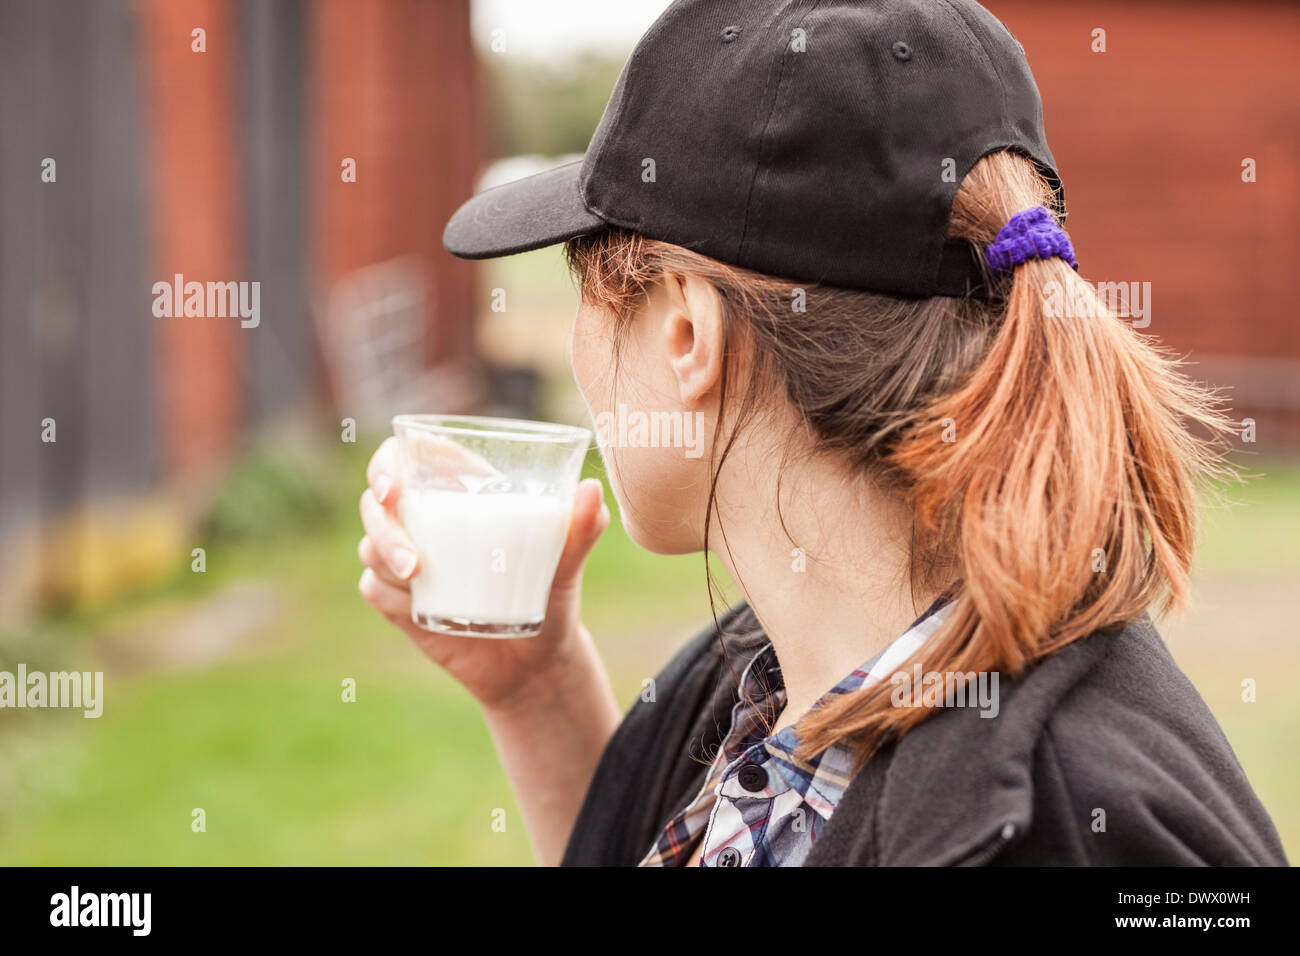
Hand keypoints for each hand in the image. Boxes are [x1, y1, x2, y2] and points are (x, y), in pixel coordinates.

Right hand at [357, 436, 610, 707]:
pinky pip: (373, 588)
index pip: (407, 458)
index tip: (395, 485)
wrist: (535, 663)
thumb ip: (580, 528)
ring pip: (370, 544)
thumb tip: (593, 489)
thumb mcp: (567, 564)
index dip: (387, 464)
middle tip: (412, 558)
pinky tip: (417, 608)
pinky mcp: (399, 600)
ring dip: (384, 556)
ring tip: (419, 574)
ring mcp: (407, 560)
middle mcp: (426, 521)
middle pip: (376, 503)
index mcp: (459, 493)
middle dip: (383, 523)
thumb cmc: (551, 596)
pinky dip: (389, 595)